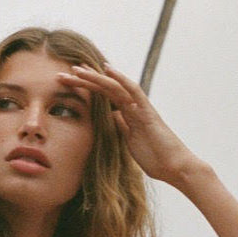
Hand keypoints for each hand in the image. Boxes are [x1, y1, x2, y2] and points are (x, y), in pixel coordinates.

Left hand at [58, 62, 203, 186]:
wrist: (174, 167)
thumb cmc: (155, 157)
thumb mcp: (131, 141)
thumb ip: (123, 126)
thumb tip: (114, 115)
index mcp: (127, 115)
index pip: (103, 96)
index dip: (86, 88)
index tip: (68, 82)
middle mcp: (133, 107)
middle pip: (104, 89)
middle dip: (84, 81)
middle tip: (62, 74)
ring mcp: (140, 108)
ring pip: (114, 87)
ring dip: (95, 77)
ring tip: (77, 69)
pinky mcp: (147, 113)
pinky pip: (133, 92)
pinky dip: (120, 79)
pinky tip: (107, 69)